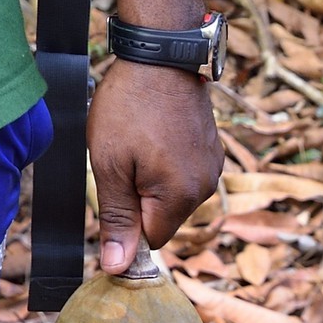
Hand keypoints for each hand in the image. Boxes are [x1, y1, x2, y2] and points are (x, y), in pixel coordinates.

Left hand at [87, 57, 223, 272]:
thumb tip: (118, 268)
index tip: (113, 188)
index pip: (152, 240)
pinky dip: (166, 161)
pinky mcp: (212, 148)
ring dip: (151, 178)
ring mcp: (212, 165)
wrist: (161, 54)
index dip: (126, 223)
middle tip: (122, 155)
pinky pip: (184, 171)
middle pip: (163, 217)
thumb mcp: (110, 163)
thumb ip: (116, 218)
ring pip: (172, 194)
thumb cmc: (130, 105)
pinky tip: (154, 131)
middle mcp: (205, 186)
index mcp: (180, 196)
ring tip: (138, 138)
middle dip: (138, 197)